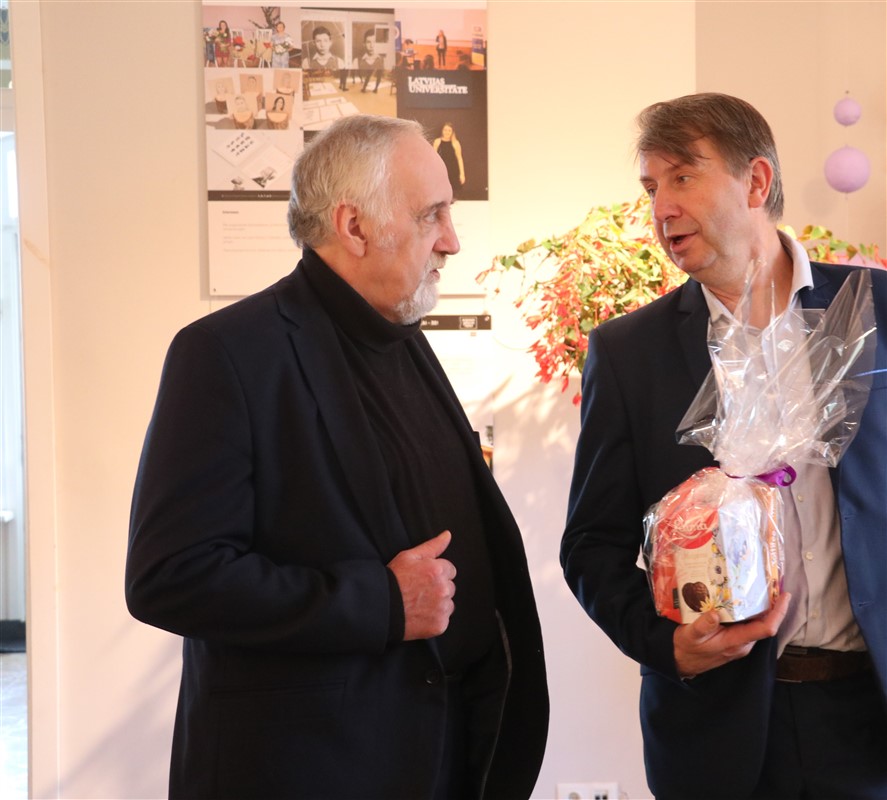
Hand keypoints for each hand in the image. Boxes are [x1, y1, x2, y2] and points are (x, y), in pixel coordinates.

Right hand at [388, 530, 455, 640]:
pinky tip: (421, 615)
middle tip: (419, 592)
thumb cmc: (392, 580)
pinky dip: (435, 619)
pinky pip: (444, 620)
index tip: (424, 579)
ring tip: (419, 604)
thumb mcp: (408, 557)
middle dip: (439, 588)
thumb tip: (447, 535)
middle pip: (450, 587)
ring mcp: (442, 608)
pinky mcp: (439, 625)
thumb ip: (432, 546)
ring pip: (448, 604)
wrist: (380, 608)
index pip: (450, 570)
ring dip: (439, 604)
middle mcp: (443, 589)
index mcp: (437, 570)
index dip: (436, 574)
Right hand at [673, 592, 790, 677]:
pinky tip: (742, 598)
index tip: (784, 596)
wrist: (682, 661)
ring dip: (760, 606)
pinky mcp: (735, 639)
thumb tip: (715, 614)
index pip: (766, 628)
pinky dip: (749, 610)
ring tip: (760, 585)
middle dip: (772, 604)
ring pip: (757, 623)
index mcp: (736, 642)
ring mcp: (740, 642)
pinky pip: (748, 624)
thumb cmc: (687, 648)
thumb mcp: (691, 635)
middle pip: (765, 623)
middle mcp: (743, 643)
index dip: (778, 612)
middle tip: (771, 582)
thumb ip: (703, 626)